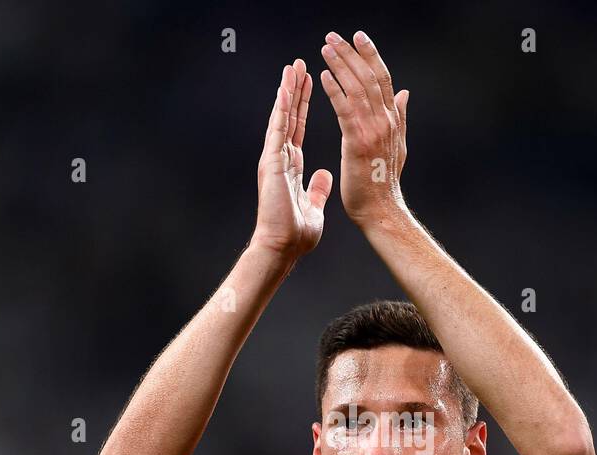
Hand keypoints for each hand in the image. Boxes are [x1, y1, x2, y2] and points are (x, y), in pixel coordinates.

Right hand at [252, 59, 333, 258]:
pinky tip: (286, 90)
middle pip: (290, 117)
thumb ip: (317, 187)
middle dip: (296, 91)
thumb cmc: (296, 234)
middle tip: (300, 65)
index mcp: (291, 166)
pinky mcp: (272, 163)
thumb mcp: (314, 206)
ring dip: (288, 92)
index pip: (299, 129)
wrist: (283, 247)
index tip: (310, 85)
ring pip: (282, 118)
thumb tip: (324, 174)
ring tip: (292, 68)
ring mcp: (274, 159)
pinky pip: (278, 130)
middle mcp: (281, 158)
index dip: (305, 107)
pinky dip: (282, 109)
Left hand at [319, 31, 410, 228]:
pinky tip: (323, 77)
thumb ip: (400, 116)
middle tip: (334, 36)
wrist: (381, 211)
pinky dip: (334, 90)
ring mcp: (373, 131)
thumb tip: (405, 93)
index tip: (359, 37)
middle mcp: (386, 121)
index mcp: (393, 120)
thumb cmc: (383, 183)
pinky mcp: (357, 142)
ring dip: (340, 66)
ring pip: (357, 88)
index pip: (383, 79)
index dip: (371, 55)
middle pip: (369, 77)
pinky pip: (345, 109)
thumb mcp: (398, 144)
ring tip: (326, 49)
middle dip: (352, 53)